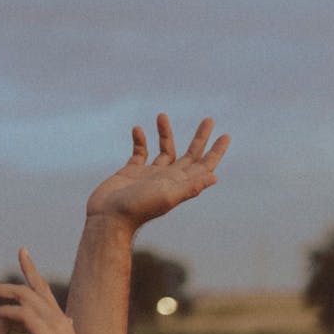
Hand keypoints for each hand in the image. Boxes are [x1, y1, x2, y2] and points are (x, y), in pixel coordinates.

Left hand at [0, 250, 102, 333]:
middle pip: (30, 289)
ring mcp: (54, 326)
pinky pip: (20, 314)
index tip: (22, 252)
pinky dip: (3, 311)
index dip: (31, 272)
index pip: (44, 290)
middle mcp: (59, 320)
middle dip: (2, 285)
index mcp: (61, 325)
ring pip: (22, 296)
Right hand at [86, 114, 229, 231]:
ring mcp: (149, 175)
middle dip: (200, 138)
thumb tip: (215, 177)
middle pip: (190, 155)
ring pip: (164, 150)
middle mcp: (168, 178)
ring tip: (162, 115)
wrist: (108, 218)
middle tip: (209, 120)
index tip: (225, 136)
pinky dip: (140, 140)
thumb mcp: (167, 196)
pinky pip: (139, 152)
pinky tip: (137, 130)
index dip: (216, 152)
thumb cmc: (138, 209)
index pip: (203, 165)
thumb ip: (190, 186)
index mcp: (179, 183)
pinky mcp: (131, 173)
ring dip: (165, 133)